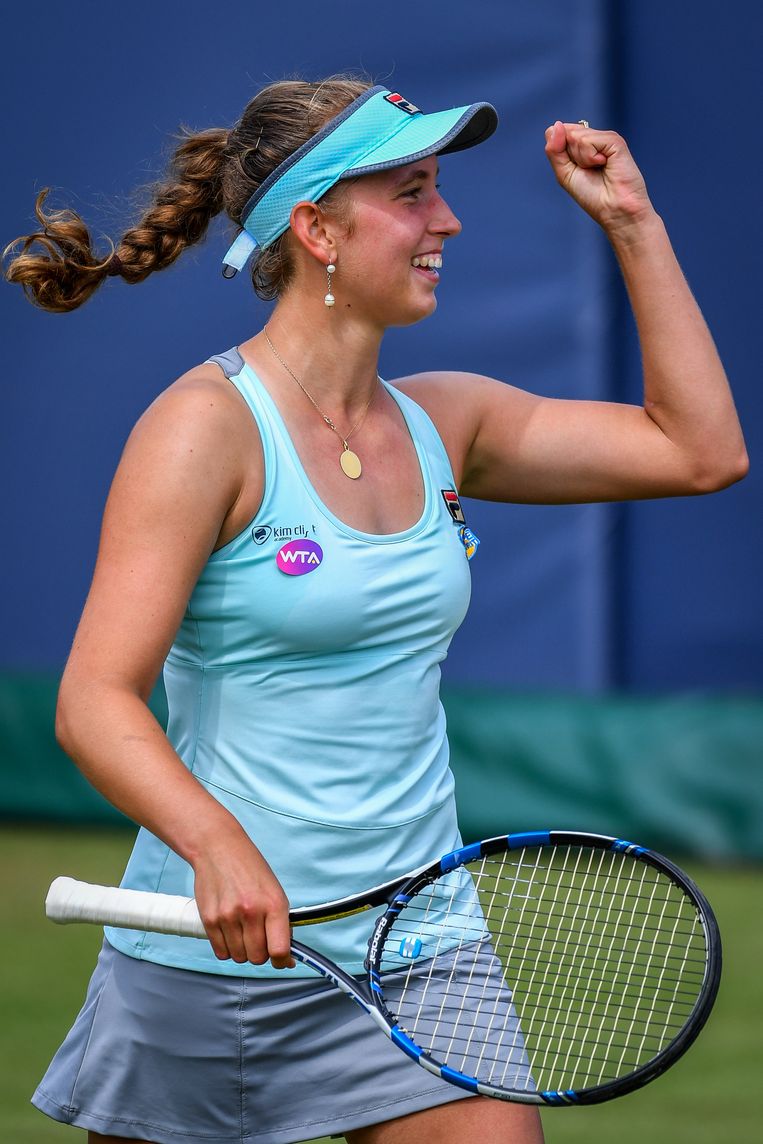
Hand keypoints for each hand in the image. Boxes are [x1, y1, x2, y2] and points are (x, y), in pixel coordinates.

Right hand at [192, 830, 294, 968]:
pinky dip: (227, 948)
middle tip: (259, 939)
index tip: (282, 960)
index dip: (282, 960)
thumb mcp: (275, 891)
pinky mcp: (209, 919)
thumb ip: (281, 923)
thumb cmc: (250, 869)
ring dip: (242, 951)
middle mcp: (251, 911)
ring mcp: (228, 917)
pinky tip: (230, 931)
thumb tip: (286, 957)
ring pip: (239, 957)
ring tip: (242, 931)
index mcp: (274, 904)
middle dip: (260, 954)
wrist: (219, 848)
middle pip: (257, 958)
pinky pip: (221, 952)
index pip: (279, 949)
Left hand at [544, 121, 654, 235]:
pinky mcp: (614, 140)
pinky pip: (588, 140)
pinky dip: (590, 157)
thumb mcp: (564, 173)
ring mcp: (605, 138)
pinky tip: (604, 164)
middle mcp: (593, 139)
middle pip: (566, 132)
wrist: (613, 209)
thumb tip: (556, 125)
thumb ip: (555, 150)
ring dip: (581, 158)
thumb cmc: (592, 195)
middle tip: (587, 170)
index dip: (559, 150)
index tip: (574, 169)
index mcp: (581, 146)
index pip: (558, 133)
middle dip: (571, 156)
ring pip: (576, 135)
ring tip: (597, 168)